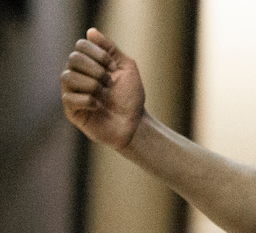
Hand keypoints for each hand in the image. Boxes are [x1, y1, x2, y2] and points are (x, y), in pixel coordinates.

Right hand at [61, 28, 145, 149]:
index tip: (113, 67)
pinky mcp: (71, 110)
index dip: (98, 54)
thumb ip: (110, 49)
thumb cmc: (131, 98)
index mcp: (89, 64)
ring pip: (67, 76)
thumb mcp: (127, 68)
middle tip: (108, 82)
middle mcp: (77, 75)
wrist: (135, 124)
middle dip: (95, 69)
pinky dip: (87, 101)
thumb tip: (90, 31)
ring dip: (91, 85)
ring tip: (103, 95)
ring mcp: (72, 92)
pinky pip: (69, 98)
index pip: (81, 46)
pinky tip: (98, 107)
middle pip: (73, 58)